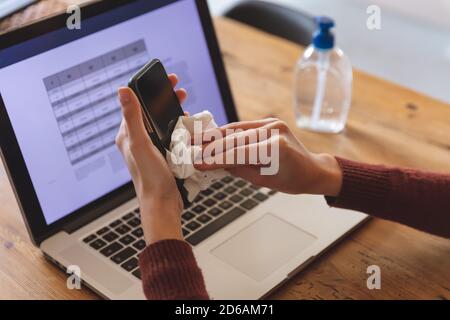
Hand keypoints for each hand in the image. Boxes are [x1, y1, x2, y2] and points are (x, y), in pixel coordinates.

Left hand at [116, 74, 186, 244]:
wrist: (162, 204)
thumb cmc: (150, 177)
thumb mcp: (141, 144)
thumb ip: (133, 117)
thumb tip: (122, 90)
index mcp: (127, 135)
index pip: (135, 104)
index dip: (148, 89)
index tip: (163, 79)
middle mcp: (136, 140)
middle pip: (149, 111)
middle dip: (163, 98)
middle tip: (178, 88)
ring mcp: (149, 148)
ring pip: (160, 122)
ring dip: (171, 110)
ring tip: (184, 103)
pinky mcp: (161, 155)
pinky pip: (169, 135)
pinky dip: (177, 126)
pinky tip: (187, 124)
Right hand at [194, 119, 342, 196]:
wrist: (312, 168)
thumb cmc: (293, 179)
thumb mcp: (264, 181)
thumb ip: (239, 170)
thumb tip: (216, 164)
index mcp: (275, 148)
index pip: (237, 153)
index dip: (215, 159)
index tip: (198, 163)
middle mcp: (273, 131)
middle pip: (234, 138)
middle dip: (210, 146)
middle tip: (191, 150)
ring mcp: (272, 123)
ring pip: (236, 130)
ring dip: (215, 136)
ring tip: (196, 140)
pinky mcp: (270, 122)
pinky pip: (243, 127)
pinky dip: (227, 132)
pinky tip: (212, 136)